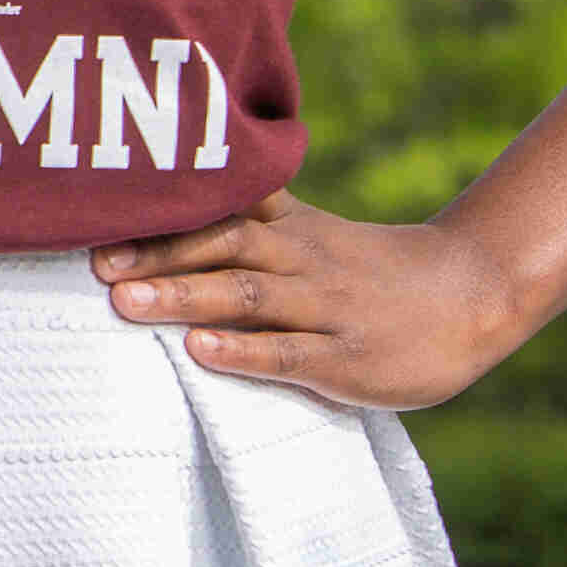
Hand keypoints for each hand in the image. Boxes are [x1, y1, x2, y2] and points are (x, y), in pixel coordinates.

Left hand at [91, 191, 536, 412]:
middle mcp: (303, 261)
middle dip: (157, 253)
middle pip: (223, 245)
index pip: (223, 206)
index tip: (102, 209)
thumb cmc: (372, 272)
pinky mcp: (344, 360)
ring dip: (185, 297)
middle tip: (94, 262)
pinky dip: (242, 351)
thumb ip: (251, 225)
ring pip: (248, 296)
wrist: (472, 295)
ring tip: (126, 301)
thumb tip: (163, 223)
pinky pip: (287, 353)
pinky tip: (199, 351)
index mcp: (291, 228)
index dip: (165, 209)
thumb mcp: (313, 234)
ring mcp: (325, 309)